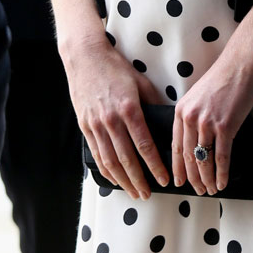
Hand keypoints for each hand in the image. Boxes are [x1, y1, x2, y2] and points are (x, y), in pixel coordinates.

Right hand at [63, 34, 166, 199]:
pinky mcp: (85, 126)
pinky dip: (106, 170)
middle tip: (149, 194)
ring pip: (110, 161)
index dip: (155, 165)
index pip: (144, 144)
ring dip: (123, 180)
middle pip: (127, 159)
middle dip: (139, 180)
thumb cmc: (116, 67)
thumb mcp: (140, 81)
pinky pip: (97, 154)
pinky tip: (115, 179)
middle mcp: (111, 120)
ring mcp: (96, 125)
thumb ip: (153, 102)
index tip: (163, 178)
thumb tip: (167, 119)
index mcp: (129, 108)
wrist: (85, 57)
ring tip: (134, 192)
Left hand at [171, 51, 252, 195]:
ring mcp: (207, 123)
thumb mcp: (198, 95)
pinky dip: (222, 173)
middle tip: (198, 191)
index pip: (175, 146)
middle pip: (188, 157)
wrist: (240, 64)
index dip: (177, 168)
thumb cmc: (222, 78)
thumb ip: (192, 115)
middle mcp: (190, 118)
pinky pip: (222, 157)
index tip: (178, 181)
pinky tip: (223, 182)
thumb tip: (194, 140)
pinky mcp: (225, 126)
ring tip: (211, 190)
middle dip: (193, 179)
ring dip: (207, 179)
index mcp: (181, 110)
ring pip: (203, 160)